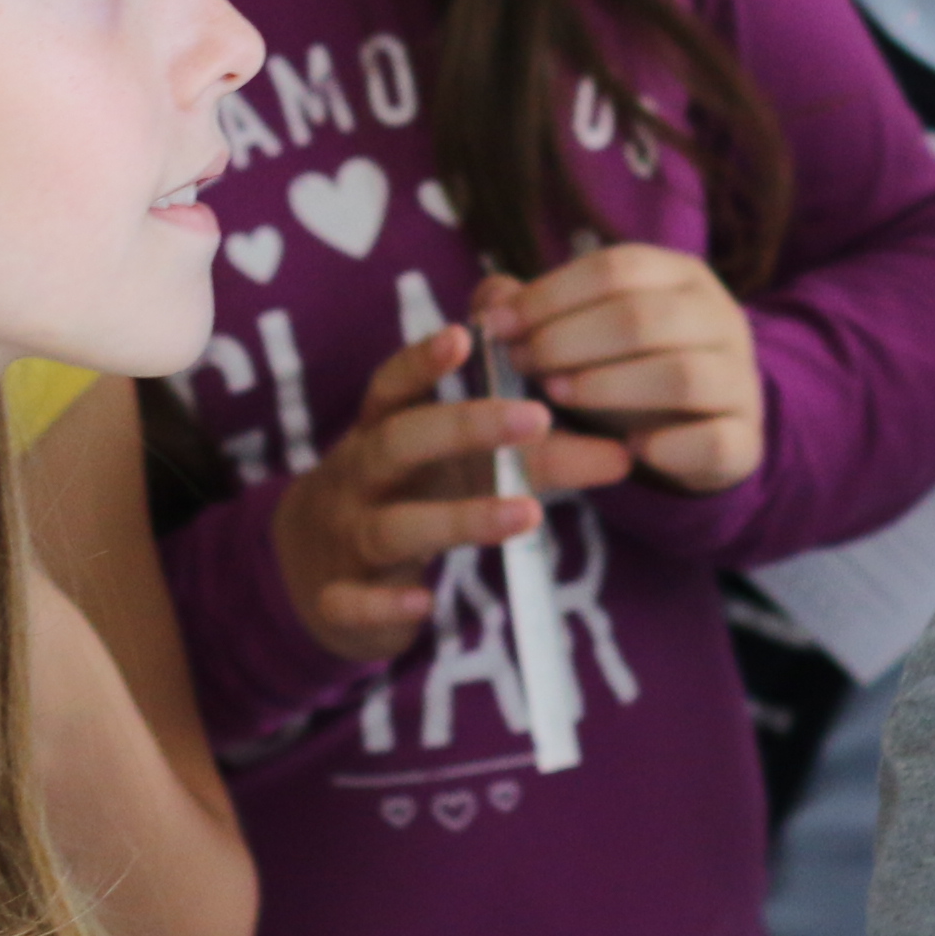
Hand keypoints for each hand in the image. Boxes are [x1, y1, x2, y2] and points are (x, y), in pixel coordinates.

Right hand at [267, 324, 621, 659]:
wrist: (311, 570)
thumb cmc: (405, 496)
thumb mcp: (453, 463)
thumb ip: (528, 445)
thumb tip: (623, 447)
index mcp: (383, 432)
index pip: (394, 386)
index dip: (422, 360)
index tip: (465, 333)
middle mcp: (361, 478)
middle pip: (398, 442)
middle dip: (463, 426)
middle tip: (537, 416)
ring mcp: (348, 539)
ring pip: (391, 525)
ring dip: (458, 517)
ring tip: (527, 512)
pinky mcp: (339, 601)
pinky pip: (354, 602)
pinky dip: (385, 603)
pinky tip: (425, 601)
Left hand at [494, 245, 767, 497]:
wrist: (704, 432)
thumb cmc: (630, 370)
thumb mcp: (587, 332)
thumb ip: (537, 312)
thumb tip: (491, 300)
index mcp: (682, 278)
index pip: (617, 267)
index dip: (551, 294)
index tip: (498, 324)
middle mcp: (720, 319)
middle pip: (645, 317)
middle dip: (570, 340)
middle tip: (524, 363)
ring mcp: (739, 379)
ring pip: (683, 377)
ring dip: (609, 387)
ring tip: (558, 398)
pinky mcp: (745, 439)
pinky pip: (713, 440)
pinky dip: (666, 447)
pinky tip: (627, 450)